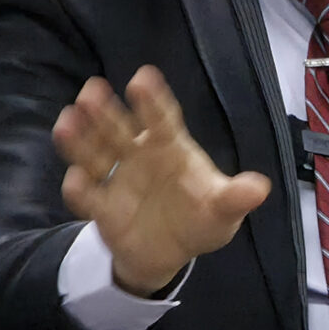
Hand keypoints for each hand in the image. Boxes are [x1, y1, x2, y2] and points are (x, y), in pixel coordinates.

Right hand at [53, 67, 270, 295]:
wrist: (170, 253)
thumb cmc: (200, 218)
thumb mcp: (222, 211)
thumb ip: (235, 198)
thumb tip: (260, 188)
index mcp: (170, 148)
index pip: (162, 120)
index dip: (153, 100)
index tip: (143, 76)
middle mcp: (139, 156)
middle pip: (119, 129)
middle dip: (105, 111)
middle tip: (92, 90)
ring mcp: (117, 179)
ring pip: (94, 154)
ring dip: (80, 138)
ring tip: (68, 120)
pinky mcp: (101, 207)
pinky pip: (86, 196)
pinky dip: (79, 188)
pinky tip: (77, 179)